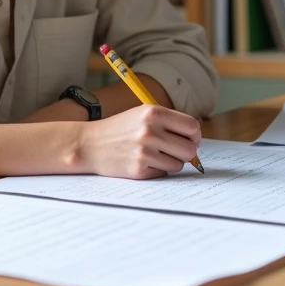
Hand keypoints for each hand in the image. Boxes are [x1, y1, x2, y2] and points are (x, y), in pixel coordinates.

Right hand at [77, 105, 201, 178]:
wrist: (89, 144)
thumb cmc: (120, 129)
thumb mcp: (142, 114)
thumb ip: (169, 123)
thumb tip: (195, 140)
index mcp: (154, 112)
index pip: (192, 127)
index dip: (194, 136)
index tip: (190, 139)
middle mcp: (150, 131)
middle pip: (190, 149)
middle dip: (186, 152)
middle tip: (176, 151)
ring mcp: (145, 151)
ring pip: (178, 164)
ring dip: (170, 162)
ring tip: (154, 154)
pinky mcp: (139, 169)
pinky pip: (163, 173)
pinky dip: (157, 169)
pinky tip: (143, 162)